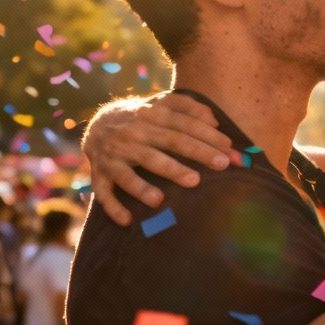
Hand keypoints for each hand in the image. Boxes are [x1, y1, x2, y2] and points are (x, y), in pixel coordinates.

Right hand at [83, 94, 240, 225]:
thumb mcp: (160, 104)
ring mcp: (114, 155)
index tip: (230, 149)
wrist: (94, 124)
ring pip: (133, 171)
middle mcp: (133, 134)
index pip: (184, 125)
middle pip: (168, 143)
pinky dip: (114, 207)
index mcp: (151, 115)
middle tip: (221, 165)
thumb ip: (187, 106)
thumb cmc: (140, 118)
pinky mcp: (100, 174)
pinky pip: (105, 193)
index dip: (208, 135)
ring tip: (171, 194)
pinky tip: (128, 220)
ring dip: (149, 184)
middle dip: (196, 153)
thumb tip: (214, 120)